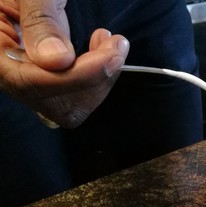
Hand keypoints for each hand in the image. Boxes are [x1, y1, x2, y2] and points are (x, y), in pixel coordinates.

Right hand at [0, 0, 128, 127]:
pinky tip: (103, 50)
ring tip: (112, 44)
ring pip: (69, 107)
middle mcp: (5, 69)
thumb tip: (56, 61)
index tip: (109, 57)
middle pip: (53, 105)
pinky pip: (75, 96)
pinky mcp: (48, 76)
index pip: (29, 83)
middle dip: (93, 81)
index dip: (76, 77)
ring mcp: (26, 75)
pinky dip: (98, 79)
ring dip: (100, 80)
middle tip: (115, 46)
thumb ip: (41, 20)